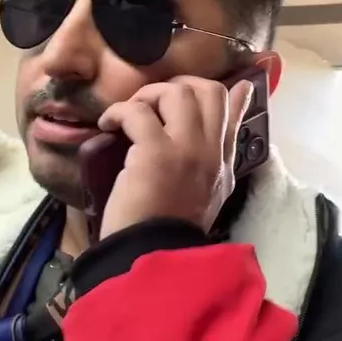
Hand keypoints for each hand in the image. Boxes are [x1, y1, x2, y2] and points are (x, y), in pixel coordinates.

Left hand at [96, 76, 253, 239]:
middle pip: (209, 90)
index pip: (235, 114)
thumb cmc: (169, 230)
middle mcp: (212, 152)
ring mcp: (188, 150)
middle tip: (152, 102)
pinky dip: (118, 112)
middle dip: (177, 86)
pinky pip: (138, 112)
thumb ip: (213, 164)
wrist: (152, 256)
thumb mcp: (205, 196)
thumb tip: (212, 151)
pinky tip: (107, 125)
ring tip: (127, 115)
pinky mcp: (156, 153)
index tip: (234, 83)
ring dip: (147, 96)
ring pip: (178, 92)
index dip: (232, 94)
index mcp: (223, 165)